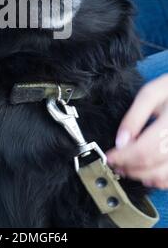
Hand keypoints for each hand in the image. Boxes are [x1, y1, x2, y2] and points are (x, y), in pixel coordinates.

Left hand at [107, 74, 167, 188]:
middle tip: (115, 163)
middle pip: (152, 166)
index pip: (144, 150)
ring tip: (126, 168)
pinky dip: (157, 180)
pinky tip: (146, 172)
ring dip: (141, 176)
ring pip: (163, 177)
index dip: (123, 157)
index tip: (110, 157)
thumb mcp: (151, 93)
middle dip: (129, 167)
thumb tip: (121, 142)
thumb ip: (135, 117)